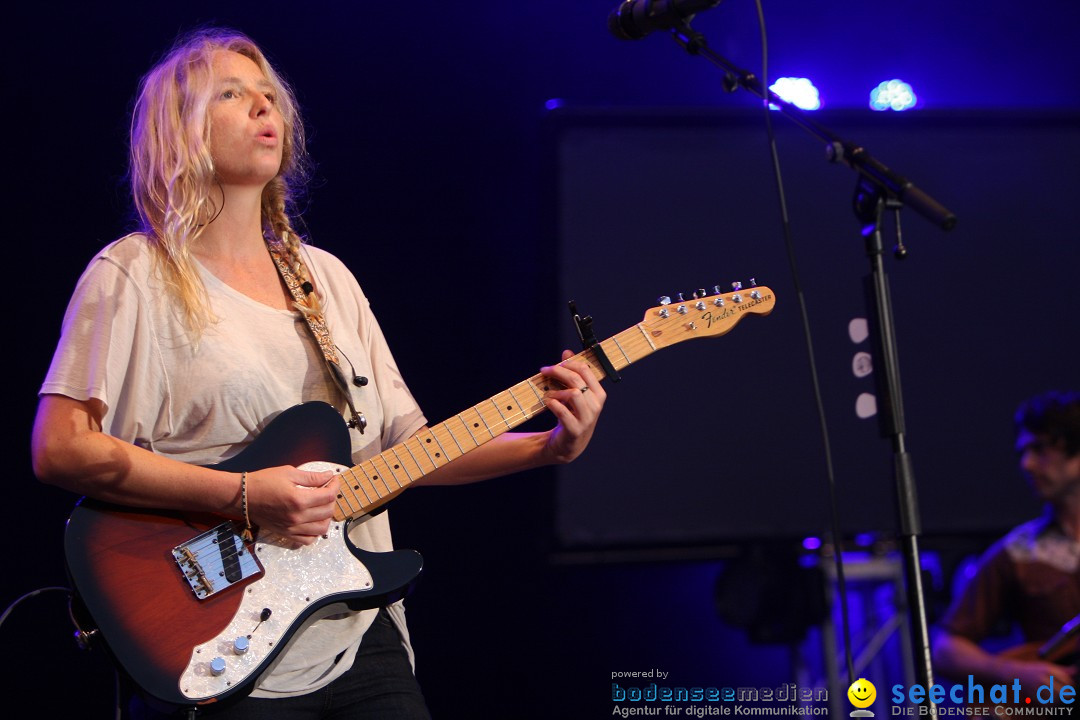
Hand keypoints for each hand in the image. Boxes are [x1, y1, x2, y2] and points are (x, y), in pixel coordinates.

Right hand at [243, 466, 337, 545]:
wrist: (243, 497)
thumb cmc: (263, 482)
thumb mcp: (289, 473)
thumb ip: (312, 477)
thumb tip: (329, 476)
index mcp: (299, 500)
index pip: (328, 496)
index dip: (335, 485)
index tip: (333, 479)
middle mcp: (298, 517)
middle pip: (328, 511)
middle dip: (332, 498)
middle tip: (327, 489)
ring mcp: (292, 528)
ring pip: (322, 528)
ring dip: (327, 516)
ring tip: (322, 505)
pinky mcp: (286, 534)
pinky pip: (308, 540)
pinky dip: (315, 533)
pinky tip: (313, 521)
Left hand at [539, 349, 605, 463]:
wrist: (568, 445)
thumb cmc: (571, 415)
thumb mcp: (573, 393)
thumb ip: (572, 373)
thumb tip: (567, 352)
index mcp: (598, 394)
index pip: (586, 369)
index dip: (569, 363)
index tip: (555, 364)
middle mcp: (595, 406)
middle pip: (577, 380)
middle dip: (559, 372)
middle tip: (545, 371)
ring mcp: (587, 419)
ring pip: (573, 394)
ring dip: (556, 391)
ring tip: (548, 393)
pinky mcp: (575, 430)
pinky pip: (562, 411)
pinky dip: (552, 404)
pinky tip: (548, 403)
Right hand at [1001, 658, 1074, 697]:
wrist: (1014, 673)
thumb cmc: (1032, 670)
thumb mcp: (1046, 666)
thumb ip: (1061, 669)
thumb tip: (1075, 670)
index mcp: (1048, 669)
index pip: (1066, 680)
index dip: (1070, 684)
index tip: (1068, 686)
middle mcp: (1043, 678)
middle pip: (1063, 691)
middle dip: (1066, 694)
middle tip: (1065, 694)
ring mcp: (1037, 687)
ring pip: (1056, 698)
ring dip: (1058, 700)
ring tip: (1057, 697)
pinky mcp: (1033, 694)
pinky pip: (1047, 703)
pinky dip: (1050, 704)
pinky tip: (1049, 700)